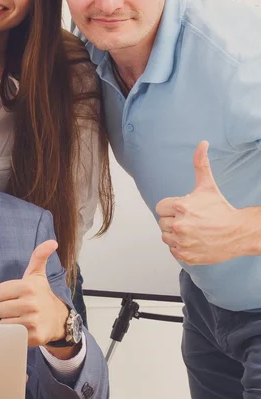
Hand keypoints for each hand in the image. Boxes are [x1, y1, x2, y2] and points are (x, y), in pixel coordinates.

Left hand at [0, 240, 68, 346]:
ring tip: (21, 317)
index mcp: (28, 286)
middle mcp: (30, 304)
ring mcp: (32, 321)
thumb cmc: (42, 295)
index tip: (14, 295)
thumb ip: (39, 256)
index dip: (3, 294)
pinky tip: (24, 327)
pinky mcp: (33, 336)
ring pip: (3, 323)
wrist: (58, 319)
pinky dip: (14, 334)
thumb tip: (52, 242)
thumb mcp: (37, 274)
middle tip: (18, 307)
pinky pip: (10, 335)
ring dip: (9, 321)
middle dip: (6, 308)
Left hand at [156, 141, 245, 264]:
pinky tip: (194, 241)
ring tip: (192, 230)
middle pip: (162, 222)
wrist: (239, 233)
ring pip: (166, 237)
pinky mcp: (186, 256)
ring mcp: (182, 242)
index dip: (171, 208)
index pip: (160, 208)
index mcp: (181, 206)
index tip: (184, 209)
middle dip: (174, 220)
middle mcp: (179, 225)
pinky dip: (181, 247)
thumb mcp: (207, 185)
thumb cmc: (221, 208)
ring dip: (175, 235)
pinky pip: (173, 250)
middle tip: (191, 220)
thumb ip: (200, 163)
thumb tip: (202, 143)